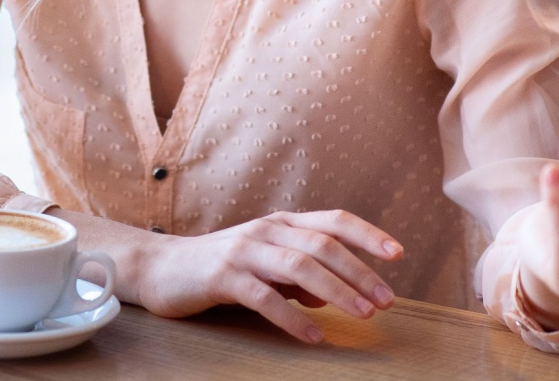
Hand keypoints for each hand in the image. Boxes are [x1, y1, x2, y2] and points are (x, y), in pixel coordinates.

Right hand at [133, 209, 402, 343]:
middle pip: (321, 245)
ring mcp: (242, 251)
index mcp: (280, 224)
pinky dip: (292, 318)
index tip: (398, 254)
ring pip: (298, 266)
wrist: (160, 268)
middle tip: (386, 300)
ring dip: (335, 291)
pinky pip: (263, 297)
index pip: (332, 221)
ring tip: (362, 314)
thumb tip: (329, 294)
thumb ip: (297, 274)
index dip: (367, 234)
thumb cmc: (219, 268)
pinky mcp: (221, 276)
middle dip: (359, 272)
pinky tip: (313, 336)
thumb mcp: (264, 265)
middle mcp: (265, 231)